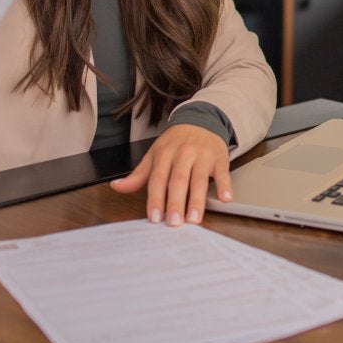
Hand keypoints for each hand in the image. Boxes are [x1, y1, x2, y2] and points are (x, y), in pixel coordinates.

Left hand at [109, 124, 230, 225]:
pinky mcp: (219, 158)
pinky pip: (222, 173)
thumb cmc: (176, 142)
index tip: (154, 217)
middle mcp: (183, 154)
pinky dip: (225, 186)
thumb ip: (138, 175)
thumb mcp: (155, 155)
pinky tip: (225, 199)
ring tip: (194, 218)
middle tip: (174, 222)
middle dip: (176, 202)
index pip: (158, 179)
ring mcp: (202, 155)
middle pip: (178, 180)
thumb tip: (117, 187)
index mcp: (164, 154)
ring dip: (197, 200)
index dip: (155, 198)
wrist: (201, 120)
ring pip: (199, 179)